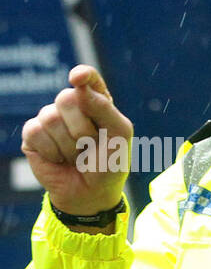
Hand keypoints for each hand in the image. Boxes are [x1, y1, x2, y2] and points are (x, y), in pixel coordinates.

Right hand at [21, 65, 131, 215]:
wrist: (91, 194)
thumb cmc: (109, 164)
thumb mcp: (119, 136)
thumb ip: (105, 109)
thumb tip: (78, 87)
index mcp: (96, 102)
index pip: (88, 79)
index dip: (83, 75)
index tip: (78, 78)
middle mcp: (71, 106)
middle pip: (67, 98)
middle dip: (82, 128)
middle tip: (90, 146)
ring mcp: (50, 119)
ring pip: (51, 117)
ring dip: (69, 145)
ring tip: (77, 156)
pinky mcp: (33, 134)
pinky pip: (36, 132)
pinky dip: (52, 151)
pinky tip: (59, 159)